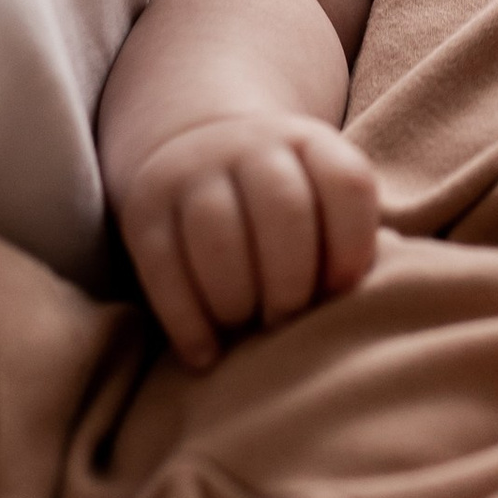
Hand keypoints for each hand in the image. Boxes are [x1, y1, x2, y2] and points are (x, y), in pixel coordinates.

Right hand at [117, 114, 379, 369]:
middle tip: (286, 318)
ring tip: (246, 327)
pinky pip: (162, 268)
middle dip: (291, 281)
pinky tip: (207, 354)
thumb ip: (345, 241)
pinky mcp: (144, 208)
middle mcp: (252, 146)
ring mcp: (193, 171)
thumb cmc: (283, 208)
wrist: (200, 153)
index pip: (347, 183)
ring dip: (237, 300)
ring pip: (217, 236)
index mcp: (310, 143)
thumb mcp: (321, 200)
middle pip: (283, 209)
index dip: (353, 246)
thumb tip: (352, 305)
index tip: (341, 291)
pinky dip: (187, 321)